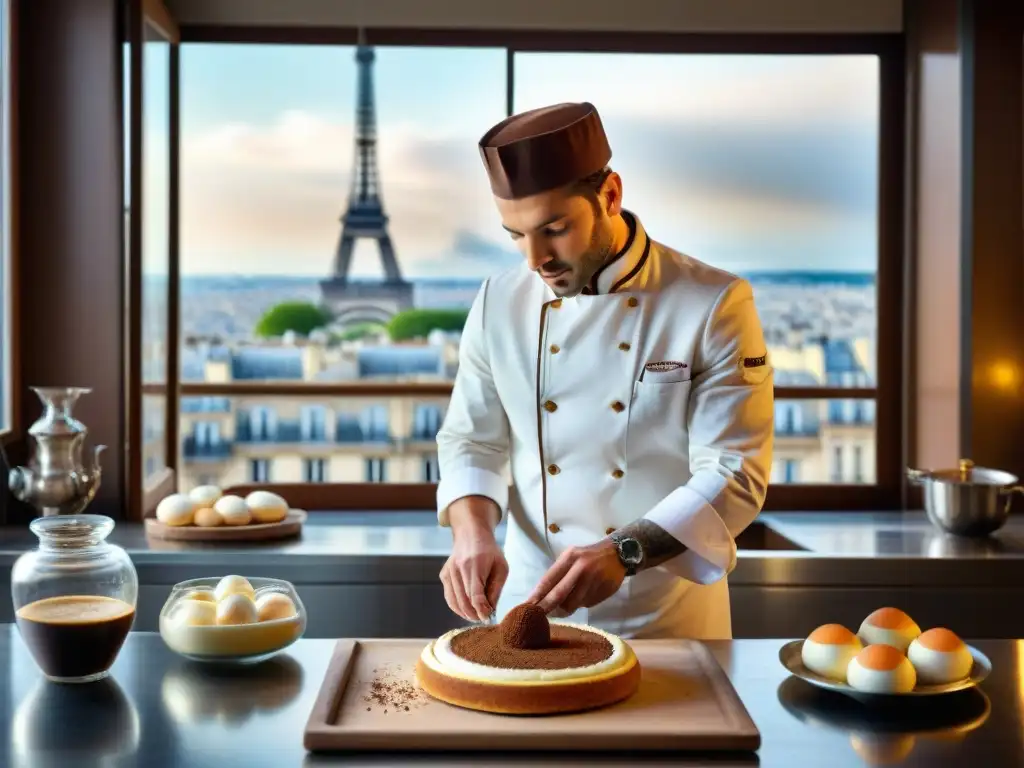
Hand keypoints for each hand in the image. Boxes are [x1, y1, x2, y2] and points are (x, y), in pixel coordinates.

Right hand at [440, 507, 507, 621]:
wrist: (471, 534)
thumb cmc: (490, 552)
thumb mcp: (501, 567)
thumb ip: (496, 589)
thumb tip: (490, 610)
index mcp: (475, 565)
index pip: (475, 595)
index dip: (481, 610)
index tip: (488, 617)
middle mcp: (458, 569)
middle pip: (464, 600)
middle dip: (474, 614)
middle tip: (484, 618)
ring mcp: (449, 572)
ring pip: (454, 602)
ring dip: (465, 613)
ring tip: (476, 616)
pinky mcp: (444, 575)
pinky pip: (449, 597)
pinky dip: (457, 607)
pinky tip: (466, 610)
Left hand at [526, 540, 625, 614]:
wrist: (618, 553)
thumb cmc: (588, 556)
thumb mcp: (571, 557)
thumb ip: (559, 574)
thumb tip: (542, 597)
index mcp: (570, 557)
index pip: (549, 579)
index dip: (537, 595)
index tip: (527, 606)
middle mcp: (581, 568)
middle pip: (560, 593)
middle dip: (547, 607)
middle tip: (538, 616)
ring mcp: (594, 580)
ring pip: (574, 603)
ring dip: (566, 608)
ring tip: (564, 606)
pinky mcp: (604, 590)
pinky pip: (587, 603)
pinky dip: (582, 603)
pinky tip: (586, 594)